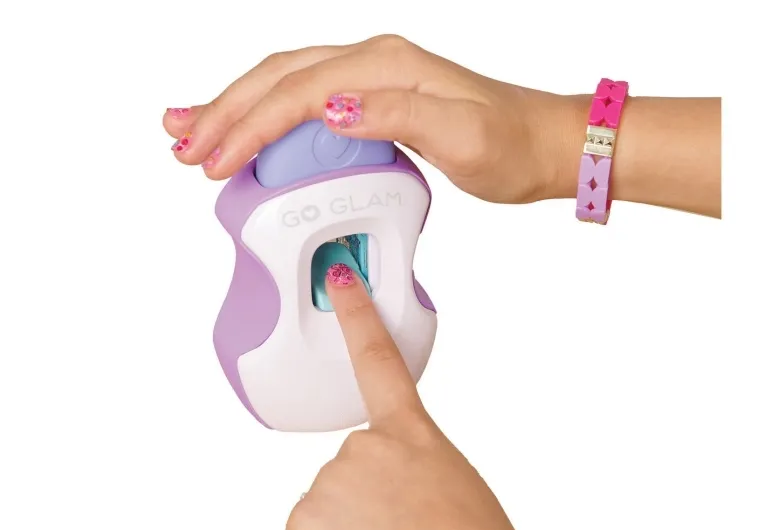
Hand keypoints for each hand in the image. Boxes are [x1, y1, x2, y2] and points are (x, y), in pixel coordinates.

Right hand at [162, 34, 579, 203]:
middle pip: (275, 77)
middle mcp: (372, 63)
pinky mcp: (376, 100)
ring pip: (284, 84)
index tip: (214, 160)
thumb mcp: (461, 134)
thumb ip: (393, 116)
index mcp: (384, 67)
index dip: (248, 126)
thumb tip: (327, 109)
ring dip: (234, 107)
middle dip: (223, 111)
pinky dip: (268, 115)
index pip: (296, 92)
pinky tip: (250, 128)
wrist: (544, 143)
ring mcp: (372, 79)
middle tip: (180, 145)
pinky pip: (306, 100)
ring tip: (190, 129)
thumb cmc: (510, 144)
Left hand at [281, 262, 534, 529]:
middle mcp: (367, 447)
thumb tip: (388, 501)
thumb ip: (414, 476)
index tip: (339, 282)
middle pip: (347, 474)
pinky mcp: (306, 517)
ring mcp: (333, 479)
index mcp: (414, 436)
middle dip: (365, 507)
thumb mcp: (454, 494)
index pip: (379, 361)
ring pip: (327, 513)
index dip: (357, 315)